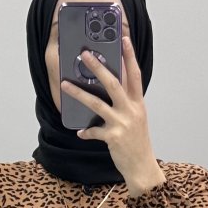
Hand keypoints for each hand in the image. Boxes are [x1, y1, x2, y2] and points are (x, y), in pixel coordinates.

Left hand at [61, 34, 159, 187]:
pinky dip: (86, 132)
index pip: (134, 74)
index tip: (123, 39)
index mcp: (138, 104)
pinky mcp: (113, 137)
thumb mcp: (137, 120)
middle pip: (114, 83)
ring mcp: (122, 123)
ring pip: (97, 103)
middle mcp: (131, 110)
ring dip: (79, 93)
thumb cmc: (138, 143)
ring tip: (65, 84)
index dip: (130, 56)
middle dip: (98, 67)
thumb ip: (127, 105)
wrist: (143, 168)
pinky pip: (94, 131)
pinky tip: (80, 133)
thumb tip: (110, 92)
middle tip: (85, 54)